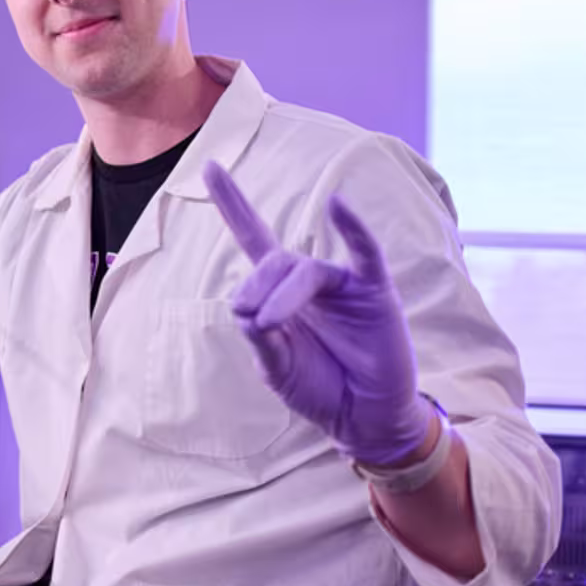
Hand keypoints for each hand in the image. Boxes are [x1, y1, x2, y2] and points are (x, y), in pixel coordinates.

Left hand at [203, 162, 432, 466]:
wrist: (362, 419)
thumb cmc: (318, 387)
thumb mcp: (276, 367)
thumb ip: (260, 338)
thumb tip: (243, 308)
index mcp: (280, 292)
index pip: (253, 237)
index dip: (233, 204)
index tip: (210, 166)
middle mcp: (310, 279)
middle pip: (273, 262)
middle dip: (256, 289)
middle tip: (254, 322)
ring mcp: (343, 283)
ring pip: (305, 271)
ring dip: (282, 295)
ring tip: (268, 323)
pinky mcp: (374, 293)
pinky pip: (364, 254)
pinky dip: (353, 228)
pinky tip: (339, 206)